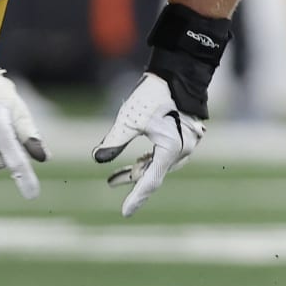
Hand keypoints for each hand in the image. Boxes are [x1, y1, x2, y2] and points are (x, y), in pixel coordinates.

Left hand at [93, 72, 204, 216]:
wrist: (178, 72)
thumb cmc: (154, 94)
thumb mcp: (129, 119)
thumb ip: (114, 141)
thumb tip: (98, 159)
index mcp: (172, 150)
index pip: (150, 181)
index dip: (136, 198)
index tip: (125, 213)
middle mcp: (184, 150)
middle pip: (155, 173)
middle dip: (133, 180)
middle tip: (111, 184)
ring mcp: (187, 143)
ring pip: (160, 165)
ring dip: (139, 169)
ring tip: (116, 176)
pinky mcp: (186, 135)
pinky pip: (166, 155)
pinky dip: (150, 159)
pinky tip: (137, 161)